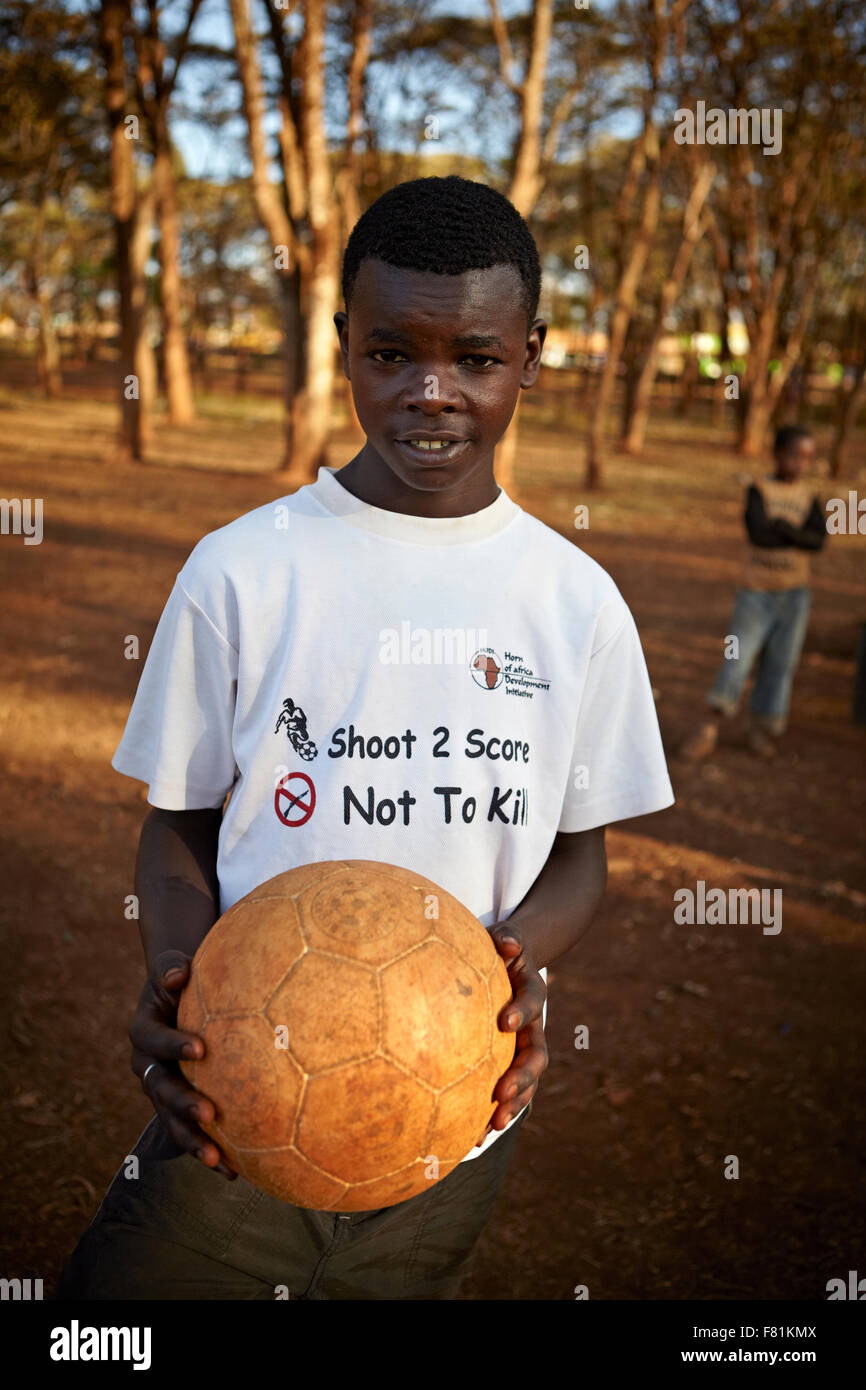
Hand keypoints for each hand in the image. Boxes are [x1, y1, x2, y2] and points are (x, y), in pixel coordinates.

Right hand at [129, 950, 237, 1180]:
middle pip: (160, 1090)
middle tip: (208, 1113)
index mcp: (144, 1032)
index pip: (155, 1040)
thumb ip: (173, 968)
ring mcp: (163, 1092)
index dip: (174, 1045)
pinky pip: (194, 1135)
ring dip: (193, 1142)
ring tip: (217, 1160)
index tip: (201, 1048)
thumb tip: (179, 974)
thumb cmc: (182, 979)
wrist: (179, 998)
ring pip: (173, 1122)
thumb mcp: (173, 968)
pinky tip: (238, 1172)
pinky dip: (214, 1154)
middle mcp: (148, 1067)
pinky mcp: (180, 1110)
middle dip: (183, 1103)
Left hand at [474, 925, 547, 1145]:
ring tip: (492, 1125)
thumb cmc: (502, 948)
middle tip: (502, 1092)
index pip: (532, 1002)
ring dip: (513, 1104)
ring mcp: (523, 1049)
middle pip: (536, 1056)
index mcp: (531, 992)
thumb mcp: (506, 939)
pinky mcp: (509, 1063)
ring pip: (526, 1082)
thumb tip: (505, 942)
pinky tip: (471, 1135)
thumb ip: (507, 939)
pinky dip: (493, 1113)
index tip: (505, 1021)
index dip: (522, 1011)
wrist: (514, 962)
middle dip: (522, 1077)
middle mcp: (533, 1026)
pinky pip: (507, 1092)